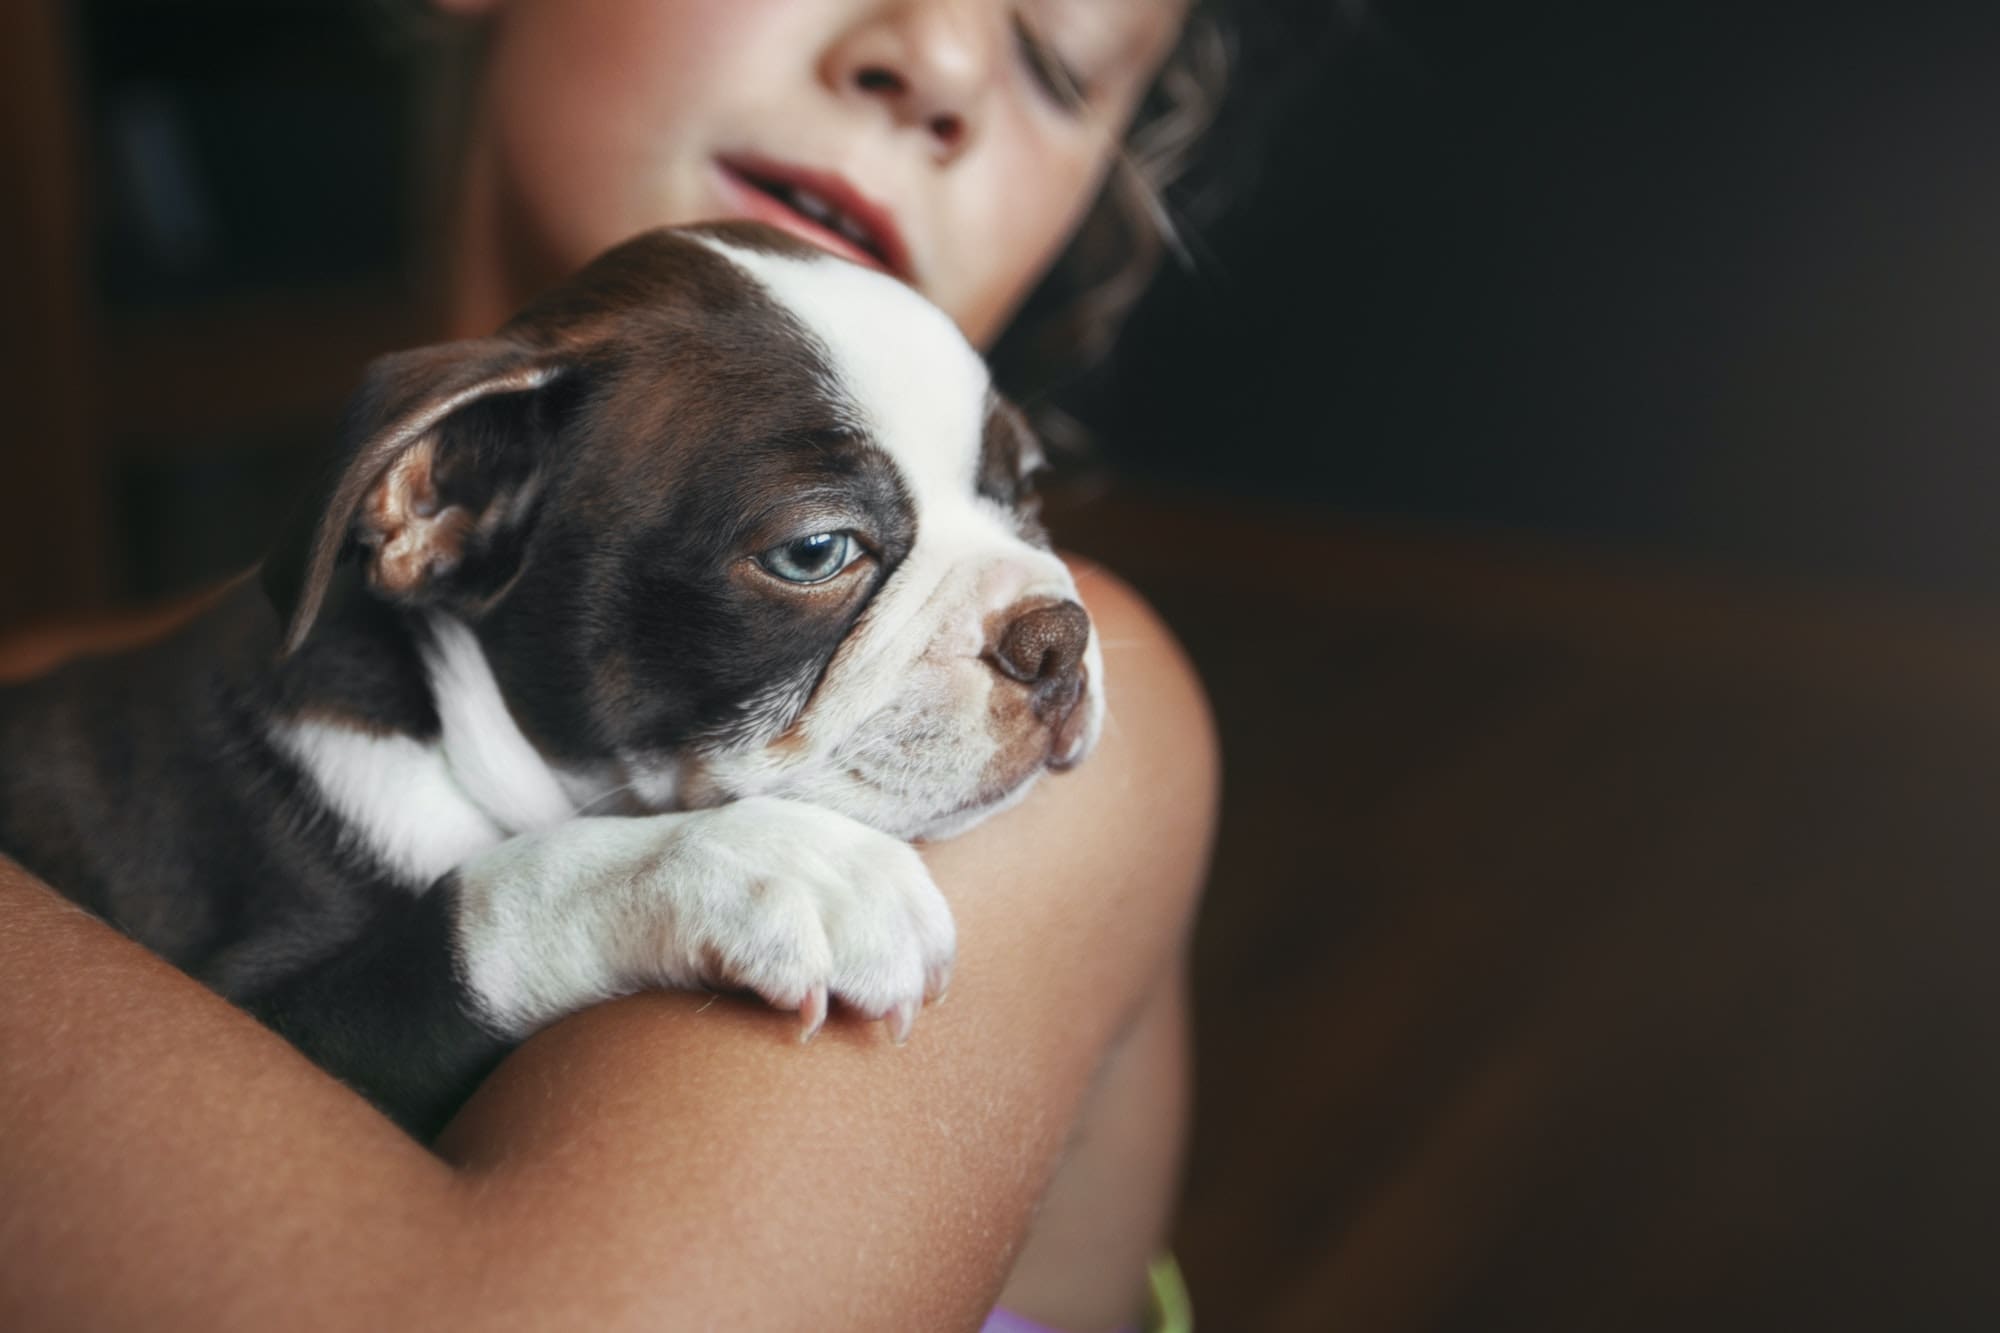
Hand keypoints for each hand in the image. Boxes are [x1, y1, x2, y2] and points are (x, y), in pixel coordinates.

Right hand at [450, 797, 956, 1042]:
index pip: (891, 867)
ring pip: (826, 901)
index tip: (934, 990)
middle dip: (900, 955)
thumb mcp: (746, 925)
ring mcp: (713, 860)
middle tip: (898, 1021)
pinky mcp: (666, 896)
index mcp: (792, 835)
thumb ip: (814, 938)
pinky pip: (753, 924)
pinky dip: (792, 968)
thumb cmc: (650, 940)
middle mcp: (763, 836)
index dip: (927, 928)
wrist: (525, 925)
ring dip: (864, 964)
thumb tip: (900, 999)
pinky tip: (799, 1013)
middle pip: (871, 884)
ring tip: (870, 1019)